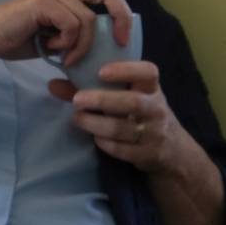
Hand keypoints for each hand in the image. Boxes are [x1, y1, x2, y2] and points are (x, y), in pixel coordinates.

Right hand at [0, 0, 150, 63]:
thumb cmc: (17, 37)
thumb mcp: (54, 36)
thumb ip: (74, 33)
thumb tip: (96, 45)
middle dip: (121, 14)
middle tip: (121, 41)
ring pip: (90, 18)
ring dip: (84, 46)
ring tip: (67, 58)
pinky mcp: (44, 3)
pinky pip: (74, 25)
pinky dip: (70, 46)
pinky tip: (54, 52)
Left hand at [49, 60, 184, 172]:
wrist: (173, 149)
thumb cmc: (139, 112)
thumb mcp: (124, 95)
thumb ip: (88, 87)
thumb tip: (52, 85)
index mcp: (151, 87)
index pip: (148, 72)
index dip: (126, 70)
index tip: (101, 71)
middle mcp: (156, 108)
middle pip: (133, 102)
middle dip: (102, 100)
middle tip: (77, 100)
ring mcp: (155, 133)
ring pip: (124, 128)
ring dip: (97, 124)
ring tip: (78, 118)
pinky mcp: (150, 154)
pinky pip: (125, 150)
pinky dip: (107, 144)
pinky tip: (95, 138)